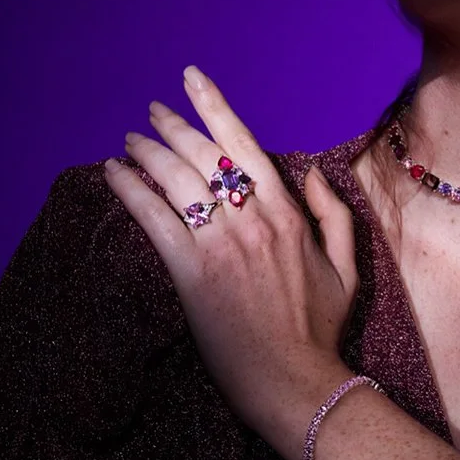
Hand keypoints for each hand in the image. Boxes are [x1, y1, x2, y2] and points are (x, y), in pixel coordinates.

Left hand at [102, 64, 358, 448]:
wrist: (296, 380)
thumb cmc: (320, 329)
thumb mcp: (346, 267)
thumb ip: (331, 215)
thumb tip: (313, 174)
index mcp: (288, 214)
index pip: (245, 144)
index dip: (215, 107)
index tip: (192, 79)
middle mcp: (253, 220)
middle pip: (204, 155)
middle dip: (172, 126)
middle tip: (151, 113)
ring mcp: (222, 245)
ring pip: (176, 180)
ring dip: (147, 152)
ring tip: (128, 141)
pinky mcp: (193, 273)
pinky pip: (155, 219)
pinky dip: (130, 192)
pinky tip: (113, 175)